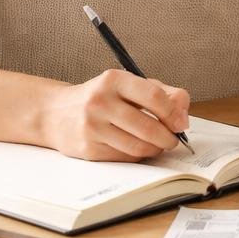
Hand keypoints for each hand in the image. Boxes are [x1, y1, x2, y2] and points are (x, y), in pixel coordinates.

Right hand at [41, 69, 190, 161]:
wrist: (55, 113)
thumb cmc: (103, 97)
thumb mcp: (130, 85)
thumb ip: (164, 93)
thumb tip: (183, 117)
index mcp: (114, 80)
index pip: (154, 97)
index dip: (173, 113)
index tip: (180, 123)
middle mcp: (100, 102)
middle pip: (148, 127)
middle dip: (168, 138)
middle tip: (173, 140)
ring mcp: (91, 127)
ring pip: (138, 146)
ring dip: (155, 149)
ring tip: (158, 145)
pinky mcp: (87, 149)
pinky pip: (124, 157)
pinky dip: (138, 156)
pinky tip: (137, 148)